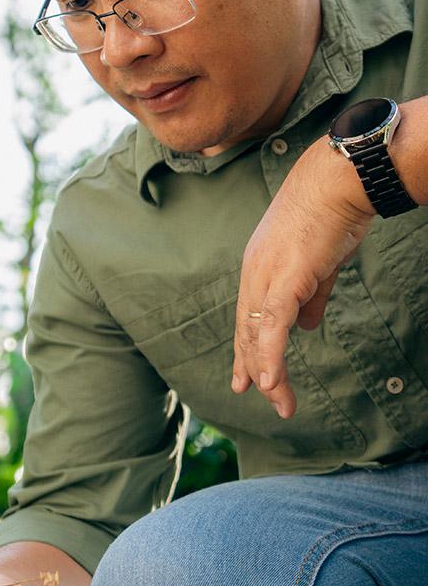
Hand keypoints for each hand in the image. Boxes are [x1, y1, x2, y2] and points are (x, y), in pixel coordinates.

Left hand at [231, 135, 373, 417]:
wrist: (338, 181)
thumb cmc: (332, 213)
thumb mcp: (319, 262)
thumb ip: (310, 296)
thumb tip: (305, 326)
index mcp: (260, 267)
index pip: (249, 318)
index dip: (248, 350)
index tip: (247, 378)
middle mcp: (255, 274)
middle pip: (248, 332)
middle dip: (253, 369)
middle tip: (259, 397)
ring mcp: (265, 276)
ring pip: (258, 337)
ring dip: (267, 375)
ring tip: (280, 404)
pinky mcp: (284, 280)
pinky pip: (272, 328)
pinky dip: (269, 358)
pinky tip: (270, 382)